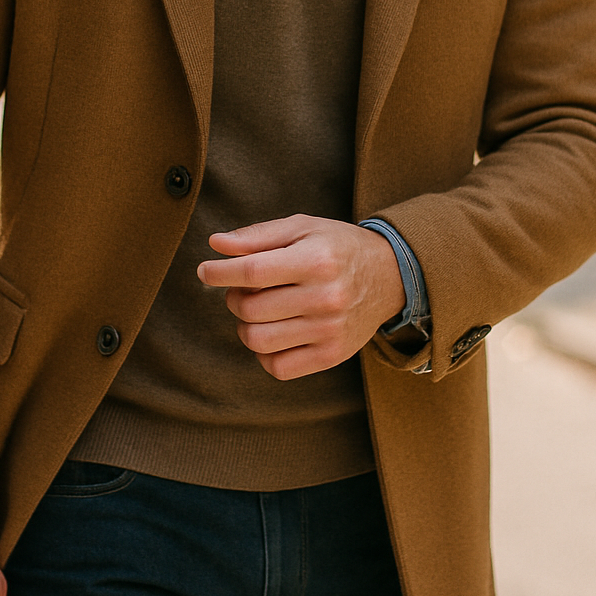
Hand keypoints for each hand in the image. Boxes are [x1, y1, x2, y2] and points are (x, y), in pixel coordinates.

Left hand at [198, 215, 404, 379]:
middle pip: (250, 308)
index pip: (252, 271)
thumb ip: (257, 236)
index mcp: (316, 260)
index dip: (219, 272)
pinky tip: (274, 332)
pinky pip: (278, 367)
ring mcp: (330, 331)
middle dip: (234, 297)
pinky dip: (264, 353)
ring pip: (258, 341)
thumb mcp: (302, 227)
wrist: (390, 276)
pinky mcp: (332, 355)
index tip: (205, 270)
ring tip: (258, 311)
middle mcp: (325, 297)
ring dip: (245, 326)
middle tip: (243, 289)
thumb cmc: (337, 246)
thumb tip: (215, 245)